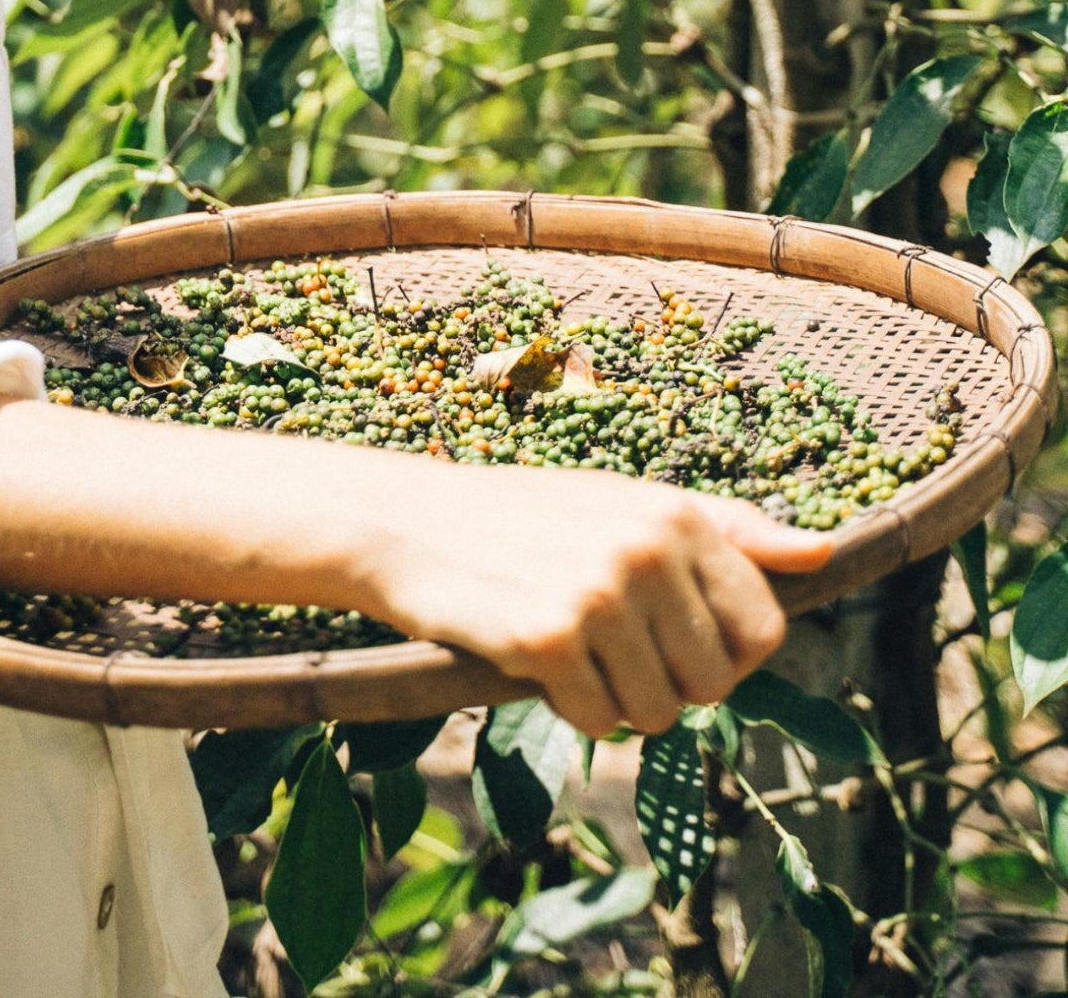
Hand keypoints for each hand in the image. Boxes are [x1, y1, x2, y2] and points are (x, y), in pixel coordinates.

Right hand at [368, 463, 832, 737]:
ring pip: (661, 714)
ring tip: (569, 642)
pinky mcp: (546, 639)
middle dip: (667, 681)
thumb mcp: (631, 505)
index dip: (725, 653)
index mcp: (677, 513)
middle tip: (607, 640)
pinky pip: (601, 725)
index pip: (764, 629)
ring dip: (617, 699)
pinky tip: (532, 656)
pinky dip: (570, 709)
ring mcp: (597, 594)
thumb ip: (729, 532)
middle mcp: (645, 549)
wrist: (410, 521)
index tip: (674, 639)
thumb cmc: (530, 518)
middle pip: (714, 684)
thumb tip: (821, 553)